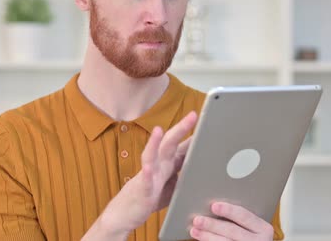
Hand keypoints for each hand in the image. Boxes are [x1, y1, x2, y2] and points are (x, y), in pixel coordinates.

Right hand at [83, 111, 197, 239]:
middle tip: (192, 116)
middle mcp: (158, 166)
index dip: (193, 133)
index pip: (181, 145)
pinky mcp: (142, 191)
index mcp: (167, 164)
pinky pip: (144, 182)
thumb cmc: (149, 197)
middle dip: (180, 129)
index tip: (205, 119)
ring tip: (159, 130)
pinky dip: (147, 175)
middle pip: (169, 144)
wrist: (125, 215)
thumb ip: (183, 174)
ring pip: (151, 156)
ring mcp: (148, 177)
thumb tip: (201, 167)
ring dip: (155, 143)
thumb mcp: (172, 185)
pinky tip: (148, 168)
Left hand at [189, 202, 273, 240]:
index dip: (228, 210)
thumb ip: (240, 217)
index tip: (213, 206)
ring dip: (207, 236)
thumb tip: (214, 205)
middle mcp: (258, 240)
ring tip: (194, 230)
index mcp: (263, 228)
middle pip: (232, 230)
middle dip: (212, 224)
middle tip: (197, 219)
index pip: (244, 216)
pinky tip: (201, 239)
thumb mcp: (252, 226)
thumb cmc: (251, 234)